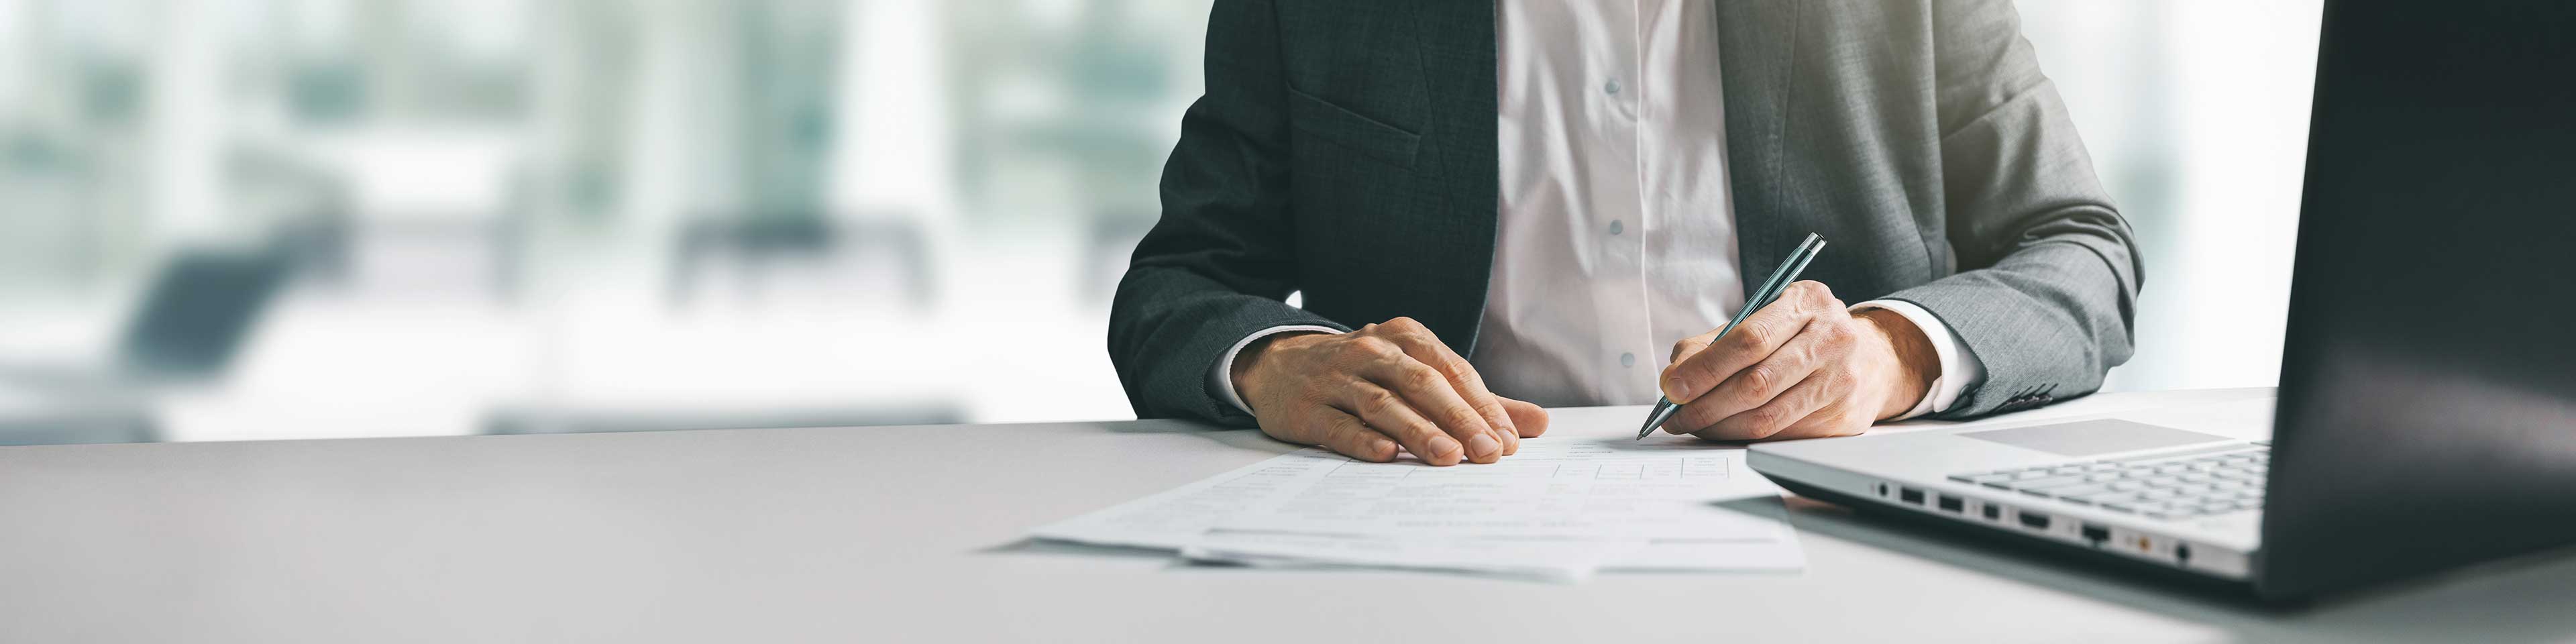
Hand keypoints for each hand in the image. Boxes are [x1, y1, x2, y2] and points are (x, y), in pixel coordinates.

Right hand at [1233, 317, 1549, 464]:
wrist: (1279, 365)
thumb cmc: (1364, 373)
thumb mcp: (1420, 374)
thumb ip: (1478, 400)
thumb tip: (1538, 424)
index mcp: (1406, 337)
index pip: (1452, 371)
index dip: (1482, 406)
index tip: (1509, 441)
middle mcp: (1372, 351)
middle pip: (1422, 383)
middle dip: (1459, 418)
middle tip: (1489, 452)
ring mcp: (1337, 378)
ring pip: (1383, 402)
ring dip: (1418, 430)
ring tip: (1449, 457)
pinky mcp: (1308, 408)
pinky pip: (1339, 424)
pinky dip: (1363, 439)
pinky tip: (1386, 454)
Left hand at [1656, 281, 1938, 440]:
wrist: (1867, 356)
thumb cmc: (1799, 336)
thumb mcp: (1762, 319)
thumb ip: (1713, 343)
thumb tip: (1674, 380)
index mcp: (1807, 302)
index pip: (1749, 339)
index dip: (1705, 368)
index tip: (1672, 388)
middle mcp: (1832, 338)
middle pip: (1757, 383)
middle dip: (1706, 405)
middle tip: (1675, 416)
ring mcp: (1842, 380)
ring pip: (1768, 417)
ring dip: (1721, 427)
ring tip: (1694, 425)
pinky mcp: (1844, 418)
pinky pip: (1782, 435)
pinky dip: (1745, 436)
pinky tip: (1726, 431)